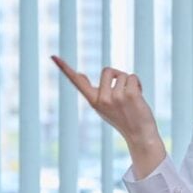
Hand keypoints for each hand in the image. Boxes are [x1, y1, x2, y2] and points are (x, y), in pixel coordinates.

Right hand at [51, 55, 165, 178]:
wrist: (139, 135)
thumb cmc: (122, 118)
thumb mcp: (103, 106)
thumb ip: (92, 91)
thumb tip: (80, 74)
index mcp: (93, 101)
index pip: (77, 82)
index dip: (64, 68)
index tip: (53, 57)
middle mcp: (102, 99)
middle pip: (107, 70)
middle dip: (117, 76)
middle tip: (123, 92)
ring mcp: (116, 97)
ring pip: (122, 74)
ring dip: (129, 83)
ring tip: (132, 99)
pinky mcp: (130, 95)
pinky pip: (132, 77)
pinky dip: (138, 84)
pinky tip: (139, 98)